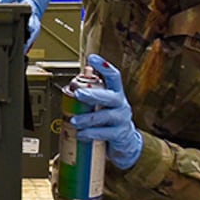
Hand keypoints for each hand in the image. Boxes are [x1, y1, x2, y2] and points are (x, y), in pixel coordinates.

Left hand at [69, 54, 143, 169]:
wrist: (125, 141)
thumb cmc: (110, 118)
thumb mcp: (104, 102)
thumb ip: (94, 90)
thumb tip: (82, 73)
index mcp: (116, 93)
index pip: (113, 76)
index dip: (104, 67)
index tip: (92, 58)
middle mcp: (120, 104)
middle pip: (109, 97)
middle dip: (93, 94)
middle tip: (78, 94)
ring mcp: (121, 120)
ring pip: (105, 117)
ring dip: (88, 118)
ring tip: (74, 121)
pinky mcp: (119, 134)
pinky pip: (104, 133)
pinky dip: (90, 134)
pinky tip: (80, 134)